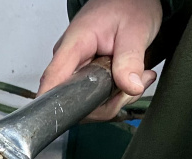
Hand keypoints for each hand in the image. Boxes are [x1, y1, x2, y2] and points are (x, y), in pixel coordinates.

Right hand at [39, 0, 162, 120]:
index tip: (70, 115)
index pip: (53, 80)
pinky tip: (131, 79)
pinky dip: (115, 94)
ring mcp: (76, 68)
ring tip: (138, 78)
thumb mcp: (135, 31)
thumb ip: (131, 60)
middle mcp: (69, 60)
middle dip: (106, 103)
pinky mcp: (85, 75)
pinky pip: (94, 96)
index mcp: (73, 45)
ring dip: (115, 99)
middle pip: (73, 100)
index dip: (55, 103)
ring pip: (87, 102)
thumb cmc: (128, 5)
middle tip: (134, 87)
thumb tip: (131, 87)